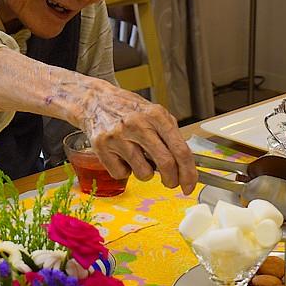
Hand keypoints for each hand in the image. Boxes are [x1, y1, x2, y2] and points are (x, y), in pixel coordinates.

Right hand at [77, 79, 197, 194]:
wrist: (96, 101)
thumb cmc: (128, 110)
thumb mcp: (154, 113)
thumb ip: (170, 135)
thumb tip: (186, 164)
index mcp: (156, 115)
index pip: (180, 149)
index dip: (189, 172)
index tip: (190, 184)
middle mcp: (138, 124)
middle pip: (166, 163)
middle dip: (172, 180)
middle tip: (171, 183)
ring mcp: (119, 136)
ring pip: (144, 173)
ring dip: (145, 172)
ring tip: (138, 158)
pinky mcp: (102, 146)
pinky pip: (121, 174)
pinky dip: (124, 170)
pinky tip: (121, 157)